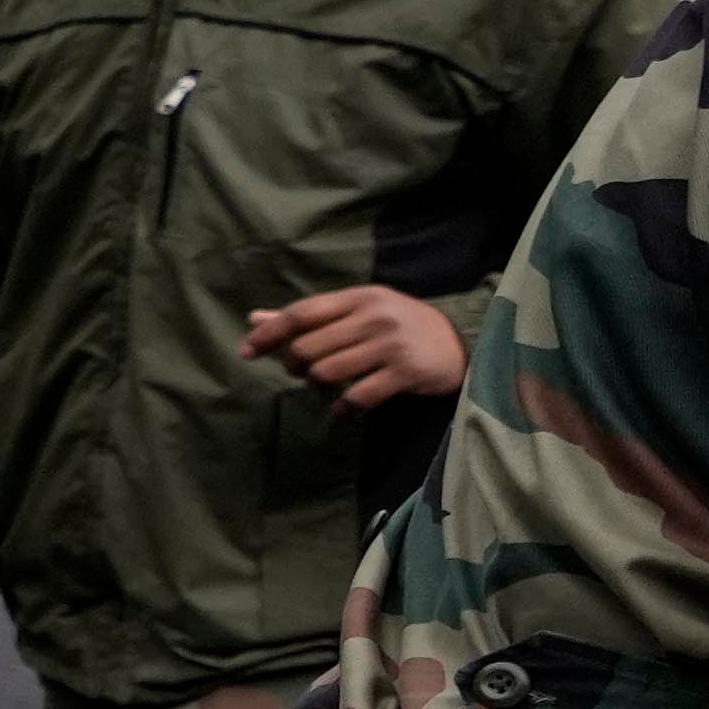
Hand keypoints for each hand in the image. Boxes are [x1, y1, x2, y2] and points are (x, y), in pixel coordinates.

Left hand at [241, 280, 464, 408]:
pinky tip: (343, 411)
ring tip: (326, 387)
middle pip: (307, 348)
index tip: (245, 352)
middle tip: (302, 372)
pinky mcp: (405, 372)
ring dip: (317, 387)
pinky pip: (357, 397)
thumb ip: (310, 317)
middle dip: (294, 366)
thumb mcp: (359, 310)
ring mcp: (390, 345)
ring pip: (326, 373)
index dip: (268, 334)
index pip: (301, 314)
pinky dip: (342, 409)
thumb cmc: (400, 325)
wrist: (462, 340)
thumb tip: (254, 318)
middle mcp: (373, 317)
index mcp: (358, 298)